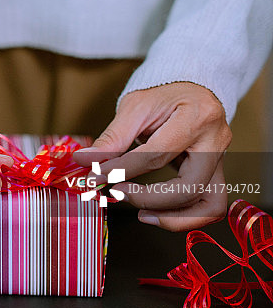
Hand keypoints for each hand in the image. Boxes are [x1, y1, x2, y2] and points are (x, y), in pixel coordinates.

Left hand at [72, 82, 231, 230]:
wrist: (189, 90)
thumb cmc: (163, 96)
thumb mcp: (135, 108)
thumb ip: (112, 137)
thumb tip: (84, 160)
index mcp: (197, 117)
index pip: (157, 154)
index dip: (122, 169)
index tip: (95, 176)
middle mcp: (217, 141)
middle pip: (190, 187)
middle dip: (150, 198)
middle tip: (118, 193)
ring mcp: (222, 160)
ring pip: (209, 206)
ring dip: (172, 217)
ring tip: (140, 214)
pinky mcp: (217, 174)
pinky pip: (208, 206)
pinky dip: (182, 216)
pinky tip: (154, 213)